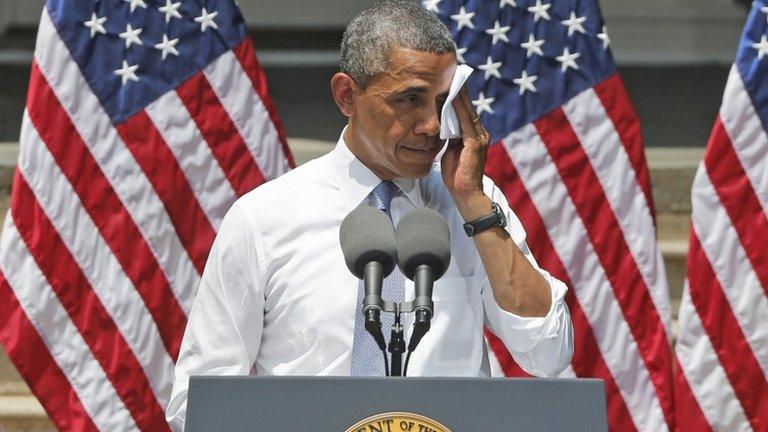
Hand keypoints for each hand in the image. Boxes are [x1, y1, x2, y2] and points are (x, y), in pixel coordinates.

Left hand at [440, 86, 492, 220]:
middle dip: (459, 90)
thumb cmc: (457, 176)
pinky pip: (465, 122)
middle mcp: (479, 133)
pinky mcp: (474, 144)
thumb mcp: (451, 152)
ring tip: (450, 79)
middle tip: (452, 72)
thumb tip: (442, 126)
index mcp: (474, 135)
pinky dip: (457, 109)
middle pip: (468, 107)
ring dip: (457, 95)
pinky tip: (449, 98)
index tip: (451, 80)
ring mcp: (479, 138)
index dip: (458, 95)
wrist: (466, 195)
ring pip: (467, 111)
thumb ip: (450, 138)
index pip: (465, 111)